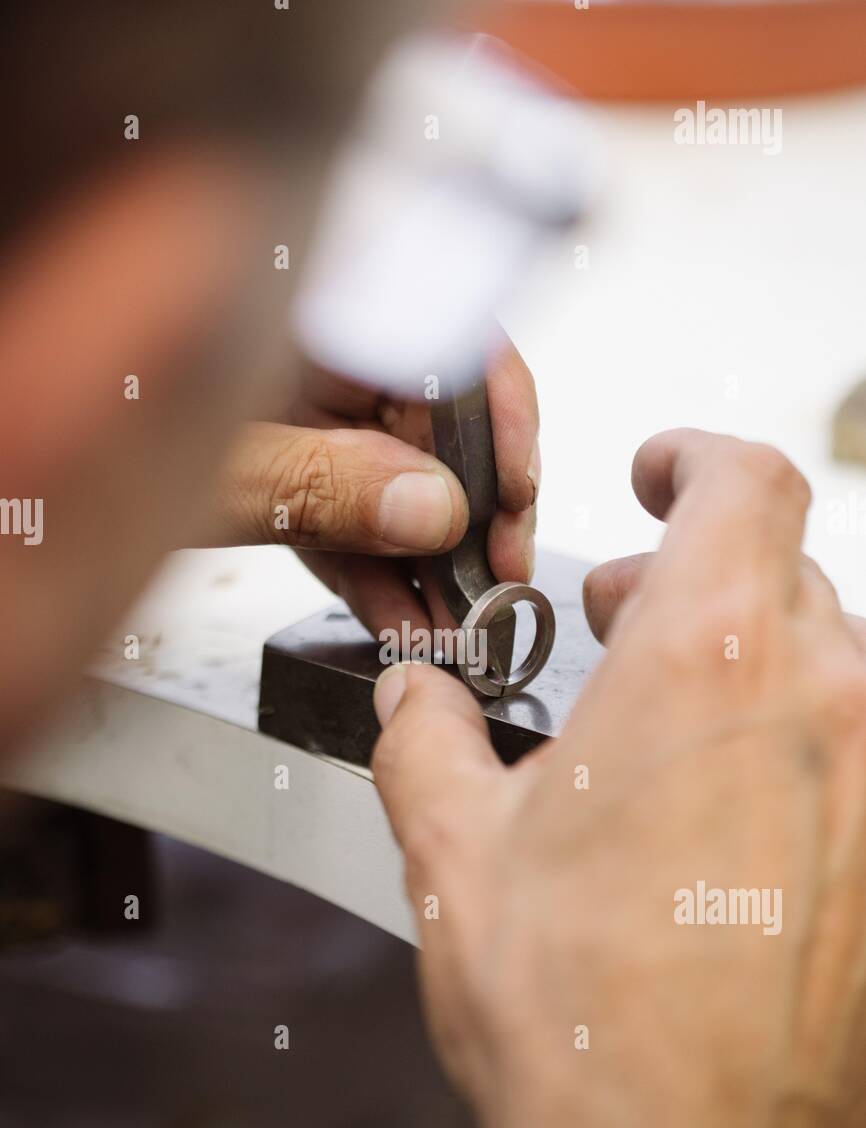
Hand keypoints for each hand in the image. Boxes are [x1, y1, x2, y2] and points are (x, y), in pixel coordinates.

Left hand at [205, 336, 538, 638]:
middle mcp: (312, 358)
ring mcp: (300, 416)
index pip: (438, 327)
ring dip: (433, 560)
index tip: (518, 488)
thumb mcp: (210, 470)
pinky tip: (403, 621)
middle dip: (475, 508)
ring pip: (402, 480)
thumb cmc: (84, 457)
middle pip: (439, 416)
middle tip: (496, 582)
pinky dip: (377, 573)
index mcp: (298, 315)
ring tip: (454, 624)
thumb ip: (320, 482)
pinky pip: (351, 517)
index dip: (500, 407)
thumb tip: (437, 509)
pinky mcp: (287, 473)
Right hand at [371, 428, 865, 1127]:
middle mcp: (827, 709)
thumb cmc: (583, 1024)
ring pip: (826, 672)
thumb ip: (427, 740)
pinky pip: (851, 767)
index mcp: (714, 662)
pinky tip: (715, 822)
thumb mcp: (456, 849)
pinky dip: (789, 756)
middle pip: (783, 577)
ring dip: (745, 667)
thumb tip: (417, 705)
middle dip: (694, 580)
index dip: (698, 459)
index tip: (661, 474)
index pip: (747, 484)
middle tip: (622, 617)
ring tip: (664, 722)